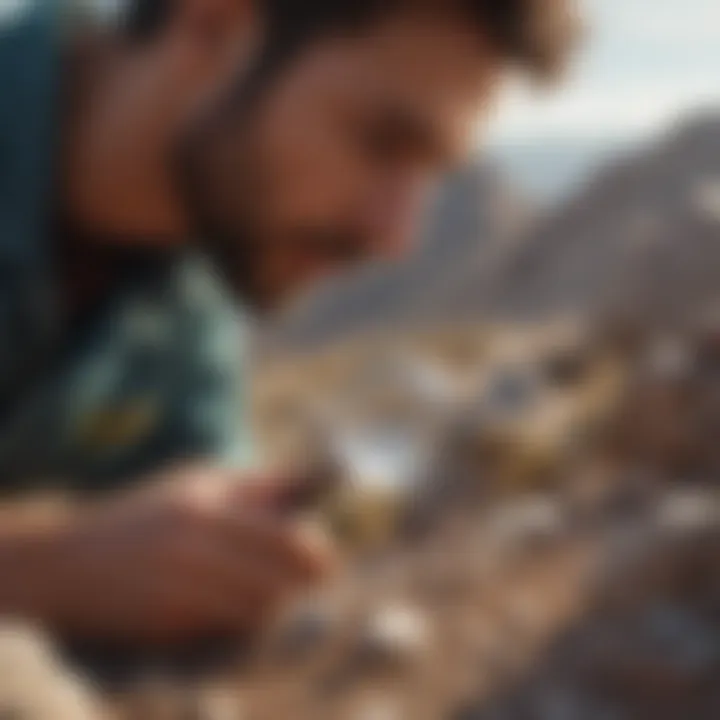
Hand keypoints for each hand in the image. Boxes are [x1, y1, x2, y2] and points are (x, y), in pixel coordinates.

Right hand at [0, 466, 336, 646]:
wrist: (68, 560)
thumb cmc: (146, 514)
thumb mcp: (196, 483)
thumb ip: (254, 486)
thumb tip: (309, 486)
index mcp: (205, 507)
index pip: (281, 539)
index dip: (315, 556)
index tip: (328, 564)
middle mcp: (192, 547)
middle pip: (274, 578)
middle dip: (302, 585)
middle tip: (315, 585)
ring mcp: (176, 589)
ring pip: (254, 608)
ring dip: (275, 605)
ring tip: (281, 596)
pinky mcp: (165, 622)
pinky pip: (224, 626)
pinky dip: (242, 619)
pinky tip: (243, 608)